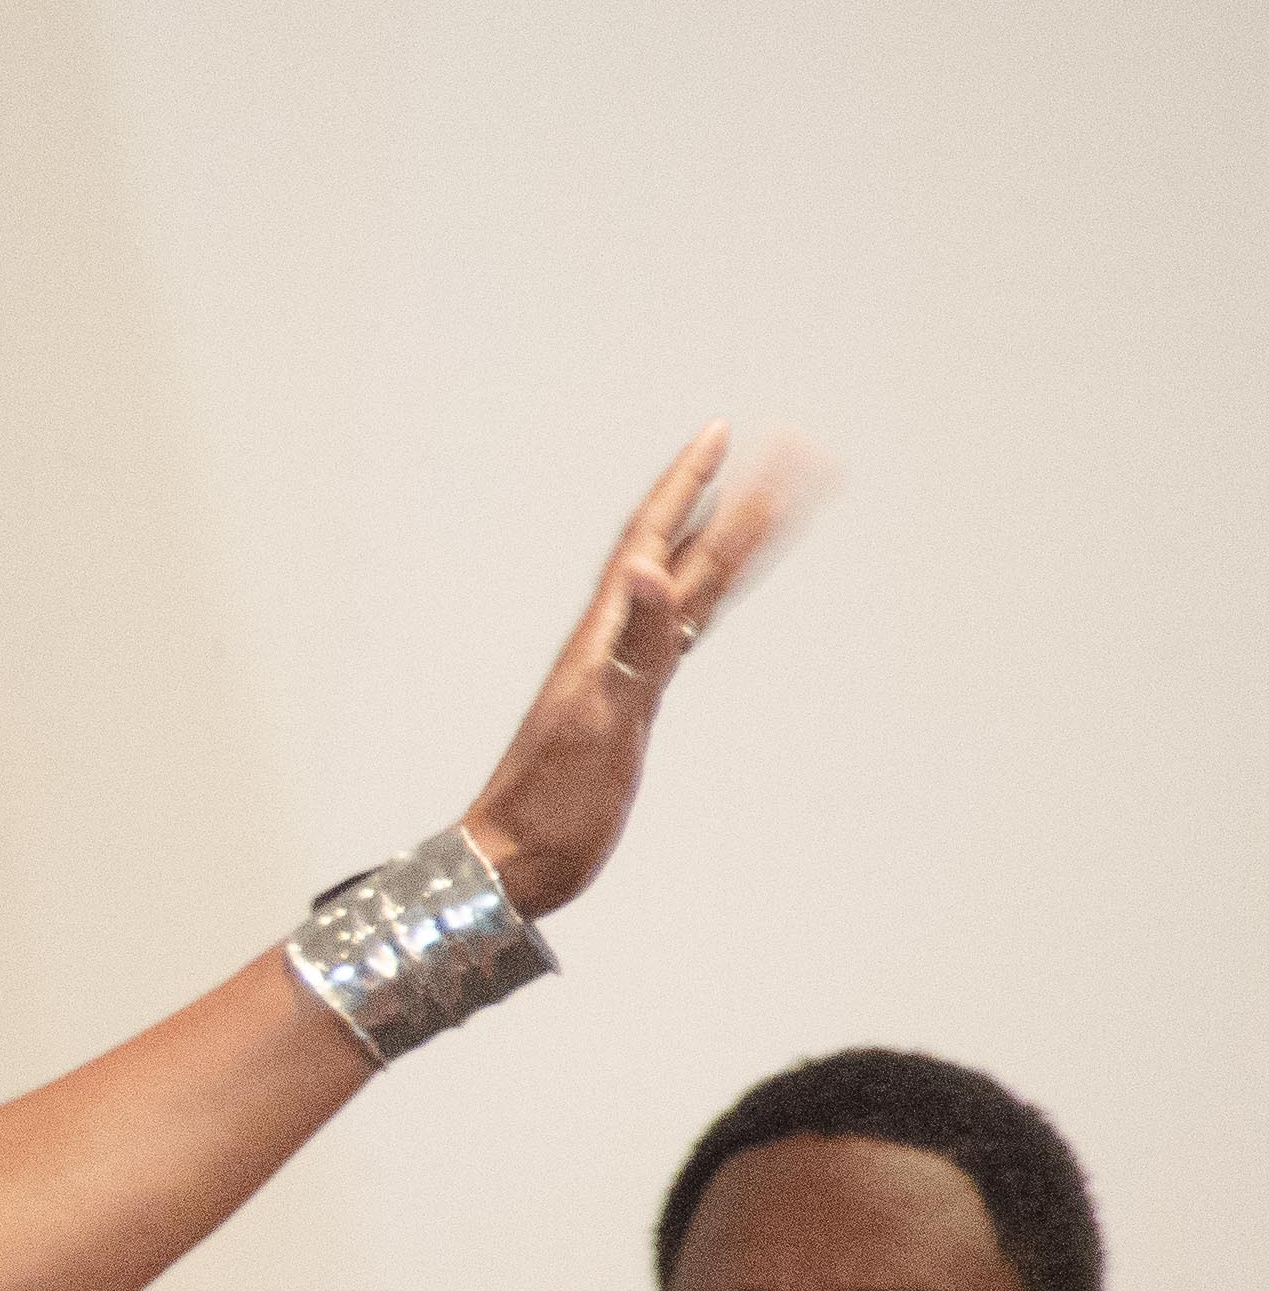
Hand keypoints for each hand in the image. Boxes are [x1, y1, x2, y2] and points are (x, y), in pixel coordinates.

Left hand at [458, 424, 814, 916]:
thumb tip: (650, 568)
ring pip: (686, 586)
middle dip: (726, 496)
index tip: (721, 431)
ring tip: (763, 498)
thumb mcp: (601, 721)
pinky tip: (708, 590)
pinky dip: (705, 599)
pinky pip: (681, 631)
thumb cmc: (552, 803)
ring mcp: (624, 669)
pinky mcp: (631, 702)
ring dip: (724, 540)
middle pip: (681, 550)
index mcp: (605, 636)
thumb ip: (633, 644)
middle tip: (777, 447)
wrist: (514, 859)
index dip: (686, 485)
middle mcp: (614, 640)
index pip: (654, 539)